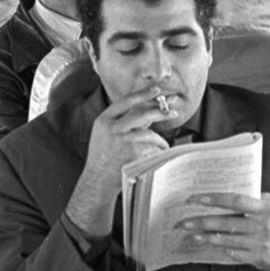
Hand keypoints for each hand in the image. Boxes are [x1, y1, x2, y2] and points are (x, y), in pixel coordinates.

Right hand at [64, 84, 172, 238]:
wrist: (97, 181)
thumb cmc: (103, 158)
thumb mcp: (105, 135)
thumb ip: (121, 122)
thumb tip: (148, 112)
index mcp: (103, 120)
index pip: (125, 101)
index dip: (142, 94)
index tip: (156, 89)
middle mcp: (111, 128)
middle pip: (141, 114)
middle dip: (160, 112)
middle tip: (172, 112)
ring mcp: (121, 141)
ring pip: (149, 134)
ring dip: (160, 141)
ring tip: (164, 147)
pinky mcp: (131, 154)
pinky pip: (151, 150)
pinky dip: (157, 154)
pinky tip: (156, 158)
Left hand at [176, 193, 269, 270]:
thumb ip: (255, 198)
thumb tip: (230, 194)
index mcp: (264, 209)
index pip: (235, 201)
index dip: (214, 199)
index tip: (196, 199)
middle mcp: (261, 226)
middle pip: (225, 222)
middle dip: (202, 222)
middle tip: (183, 222)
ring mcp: (258, 243)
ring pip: (226, 240)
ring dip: (205, 238)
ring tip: (190, 235)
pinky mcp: (256, 258)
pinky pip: (233, 253)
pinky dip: (219, 249)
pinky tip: (206, 246)